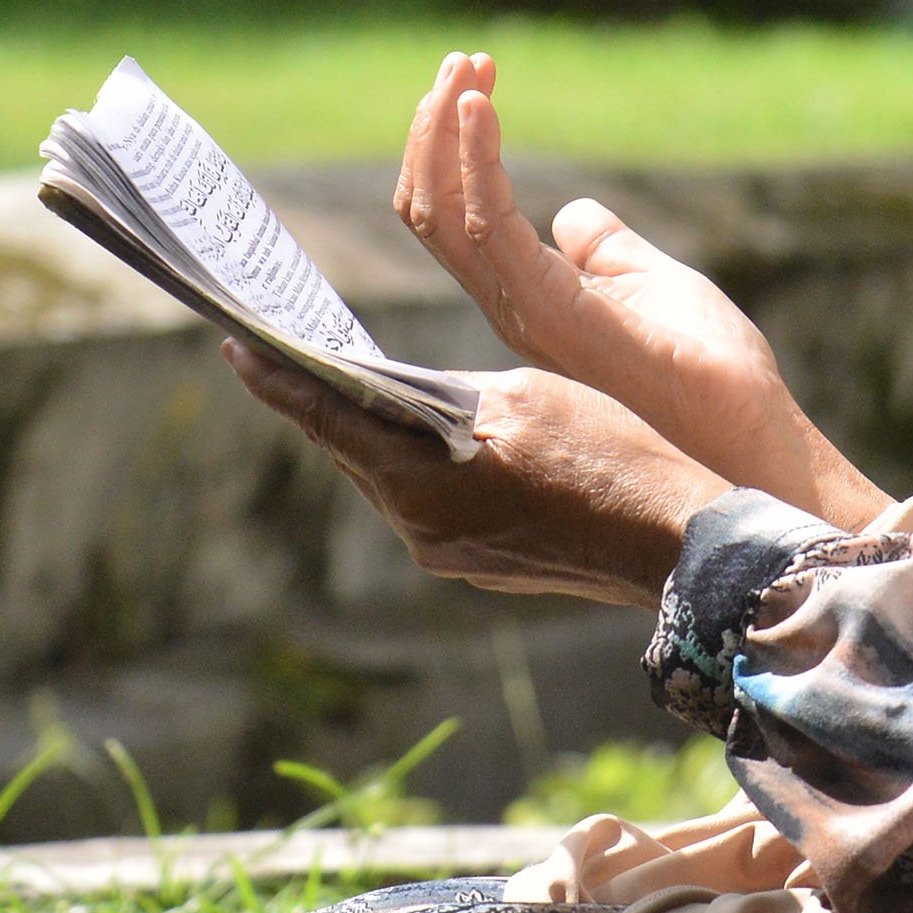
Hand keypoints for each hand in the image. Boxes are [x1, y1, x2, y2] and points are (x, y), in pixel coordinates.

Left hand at [226, 345, 722, 608]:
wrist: (675, 539)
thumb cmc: (607, 453)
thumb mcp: (520, 396)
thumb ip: (446, 395)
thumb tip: (404, 396)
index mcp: (420, 486)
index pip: (329, 422)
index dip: (279, 382)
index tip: (238, 348)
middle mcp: (422, 531)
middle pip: (356, 453)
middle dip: (325, 403)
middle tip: (288, 355)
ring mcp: (451, 555)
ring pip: (393, 479)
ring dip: (378, 434)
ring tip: (359, 387)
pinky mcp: (482, 564)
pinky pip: (432, 502)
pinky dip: (421, 464)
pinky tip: (432, 434)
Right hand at [396, 52, 886, 529]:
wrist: (748, 433)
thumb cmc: (709, 371)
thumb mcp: (652, 283)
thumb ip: (604, 249)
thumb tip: (572, 214)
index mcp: (528, 301)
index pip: (454, 221)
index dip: (450, 151)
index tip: (472, 84)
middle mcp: (510, 310)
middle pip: (434, 214)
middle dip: (434, 132)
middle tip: (459, 64)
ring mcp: (525, 315)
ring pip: (445, 217)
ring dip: (444, 134)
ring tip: (462, 72)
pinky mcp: (554, 315)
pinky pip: (487, 228)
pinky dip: (474, 161)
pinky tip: (480, 109)